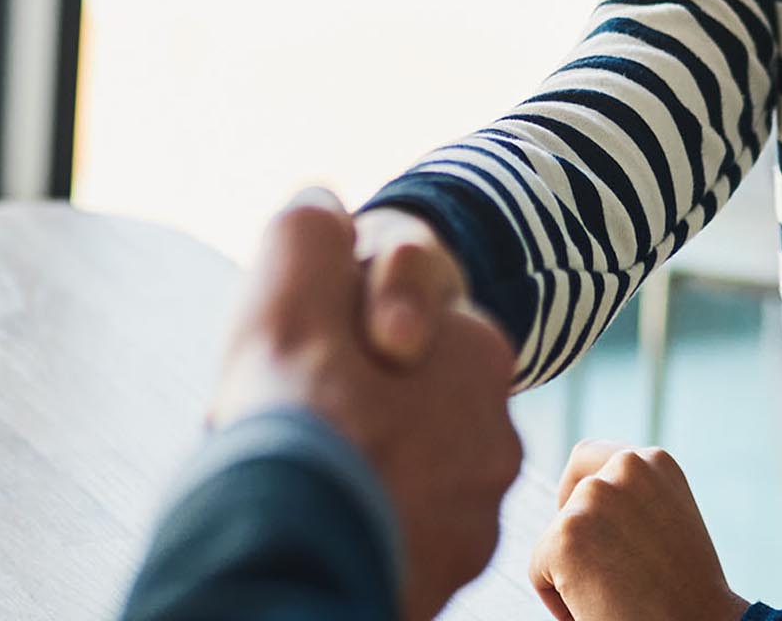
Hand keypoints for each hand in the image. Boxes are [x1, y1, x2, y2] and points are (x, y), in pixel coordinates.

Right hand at [212, 192, 526, 620]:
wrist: (284, 567)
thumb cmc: (297, 417)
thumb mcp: (293, 286)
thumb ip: (311, 232)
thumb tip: (323, 201)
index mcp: (479, 357)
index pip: (406, 323)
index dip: (339, 335)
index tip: (302, 362)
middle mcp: (497, 443)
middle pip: (406, 405)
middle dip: (356, 406)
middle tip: (293, 424)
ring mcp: (474, 522)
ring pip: (405, 474)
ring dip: (361, 470)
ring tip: (300, 481)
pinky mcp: (445, 580)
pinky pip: (401, 537)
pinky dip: (364, 528)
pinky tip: (318, 526)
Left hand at [531, 442, 743, 620]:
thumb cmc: (686, 591)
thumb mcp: (667, 523)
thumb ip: (631, 500)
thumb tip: (583, 498)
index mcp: (654, 462)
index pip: (589, 459)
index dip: (581, 495)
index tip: (599, 534)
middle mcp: (625, 466)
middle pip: (568, 496)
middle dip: (578, 533)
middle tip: (607, 572)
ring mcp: (595, 497)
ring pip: (556, 536)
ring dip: (574, 566)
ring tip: (614, 595)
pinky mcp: (566, 536)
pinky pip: (539, 570)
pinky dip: (558, 599)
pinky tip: (598, 609)